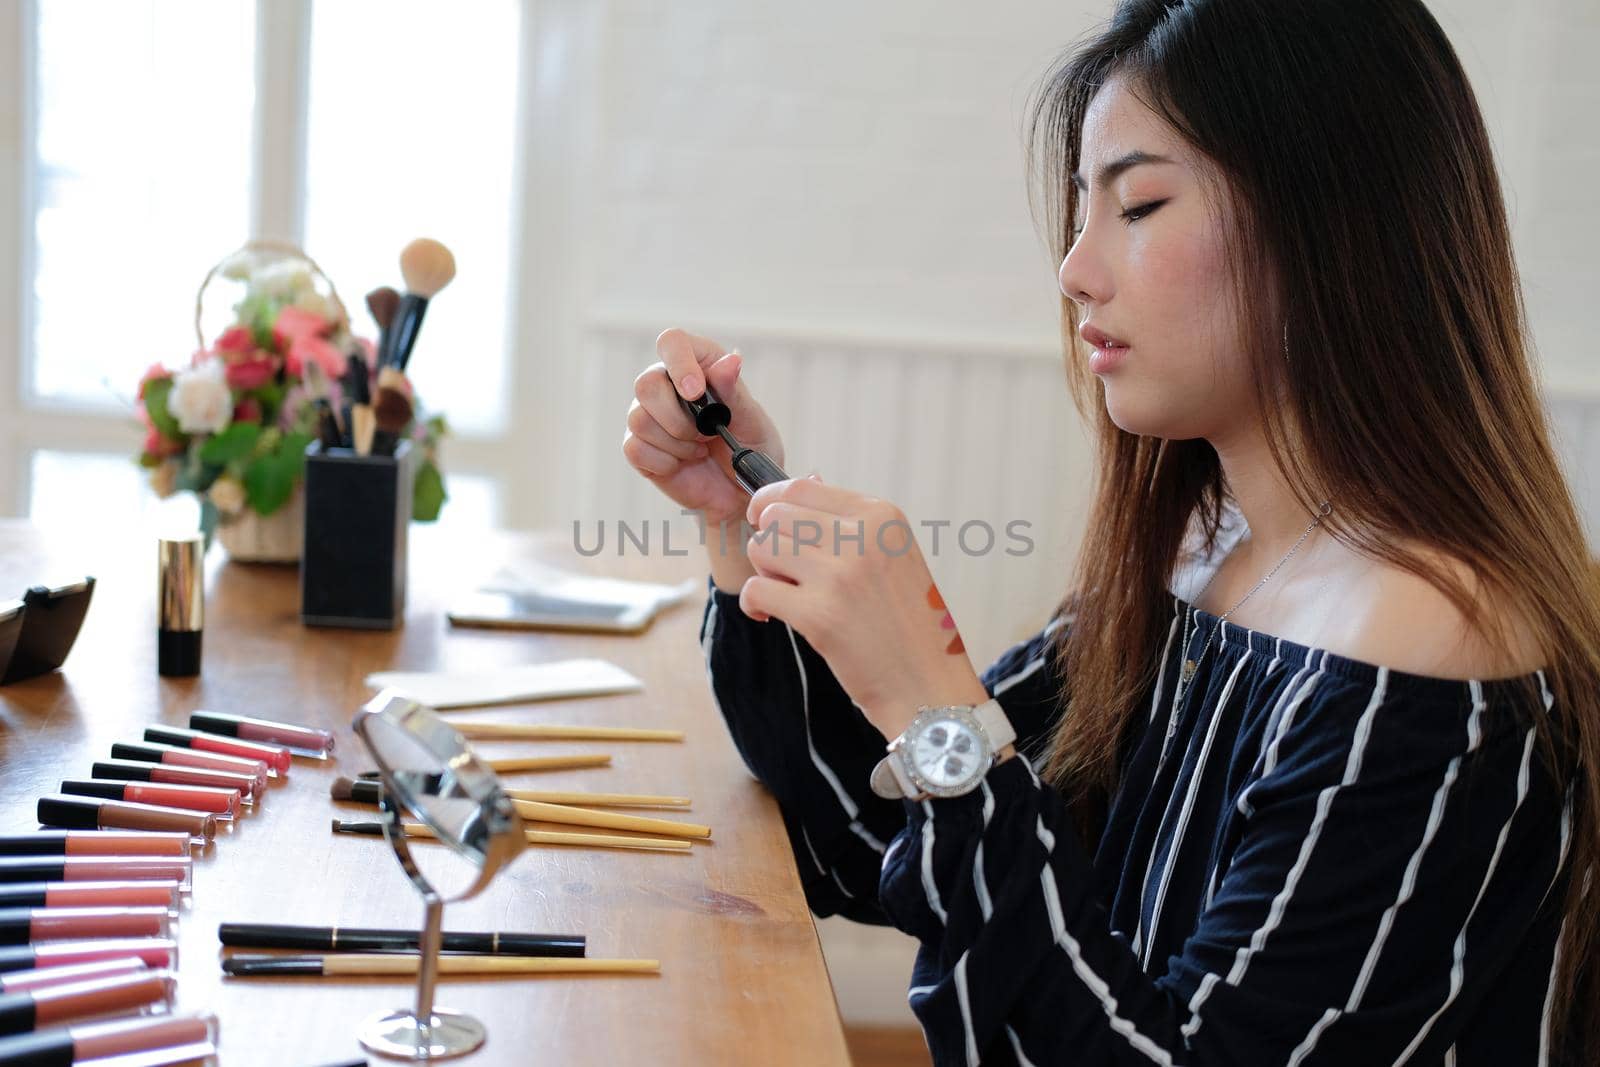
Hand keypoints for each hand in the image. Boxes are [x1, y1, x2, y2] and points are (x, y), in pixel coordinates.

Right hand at [623, 329, 785, 528]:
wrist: (739, 491)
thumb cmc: (750, 447)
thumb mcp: (752, 420)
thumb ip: (735, 391)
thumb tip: (730, 360)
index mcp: (697, 363)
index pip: (672, 342)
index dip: (680, 364)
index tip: (696, 392)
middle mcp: (666, 383)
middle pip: (646, 384)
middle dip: (678, 418)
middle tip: (707, 434)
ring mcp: (648, 414)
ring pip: (639, 419)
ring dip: (677, 443)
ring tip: (699, 449)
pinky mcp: (638, 445)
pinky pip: (636, 448)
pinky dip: (665, 462)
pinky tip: (682, 462)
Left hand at [742, 477, 988, 739]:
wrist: (928, 686)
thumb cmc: (907, 623)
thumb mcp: (894, 555)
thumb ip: (849, 520)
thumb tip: (803, 480)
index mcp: (881, 516)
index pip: (801, 486)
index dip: (771, 504)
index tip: (767, 525)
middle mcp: (863, 536)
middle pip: (776, 515)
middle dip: (769, 542)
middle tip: (786, 572)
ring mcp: (840, 575)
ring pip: (761, 548)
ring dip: (765, 572)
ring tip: (787, 594)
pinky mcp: (819, 615)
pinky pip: (756, 590)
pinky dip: (755, 605)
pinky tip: (771, 616)